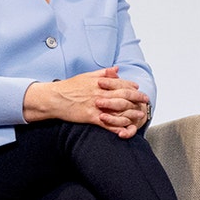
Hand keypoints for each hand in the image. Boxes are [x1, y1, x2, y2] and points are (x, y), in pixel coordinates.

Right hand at [24, 67, 149, 137]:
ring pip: (118, 110)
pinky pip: (107, 123)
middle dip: (137, 99)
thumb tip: (116, 69)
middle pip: (123, 96)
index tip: (138, 89)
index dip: (131, 87)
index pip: (120, 84)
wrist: (54, 98)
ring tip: (140, 115)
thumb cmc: (69, 87)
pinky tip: (125, 129)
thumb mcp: (86, 76)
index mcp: (100, 83)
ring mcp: (96, 106)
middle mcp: (100, 94)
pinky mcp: (91, 117)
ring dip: (131, 113)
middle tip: (146, 101)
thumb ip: (103, 73)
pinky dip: (117, 127)